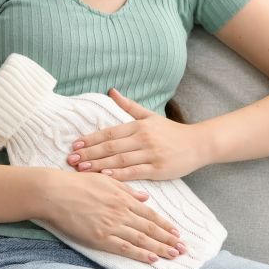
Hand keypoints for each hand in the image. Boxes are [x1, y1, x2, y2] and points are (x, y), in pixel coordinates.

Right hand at [42, 169, 186, 263]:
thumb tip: (145, 198)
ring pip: (141, 239)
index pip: (150, 214)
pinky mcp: (100, 237)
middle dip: (168, 238)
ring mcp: (111, 226)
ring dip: (159, 248)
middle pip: (150, 228)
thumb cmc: (77, 184)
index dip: (165, 224)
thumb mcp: (105, 181)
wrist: (54, 193)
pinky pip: (124, 248)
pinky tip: (152, 258)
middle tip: (182, 247)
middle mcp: (121, 212)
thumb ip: (126, 190)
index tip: (176, 231)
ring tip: (173, 254)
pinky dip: (140, 253)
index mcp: (123, 198)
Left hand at [66, 88, 205, 180]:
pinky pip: (135, 172)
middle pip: (111, 147)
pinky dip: (119, 175)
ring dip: (99, 165)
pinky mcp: (158, 169)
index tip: (75, 144)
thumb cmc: (171, 132)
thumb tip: (111, 90)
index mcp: (139, 126)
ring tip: (81, 169)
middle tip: (71, 159)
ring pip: (119, 160)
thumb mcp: (150, 116)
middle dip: (89, 153)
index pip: (109, 132)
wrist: (198, 144)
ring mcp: (150, 154)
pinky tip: (105, 177)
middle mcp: (143, 139)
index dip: (91, 139)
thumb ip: (129, 106)